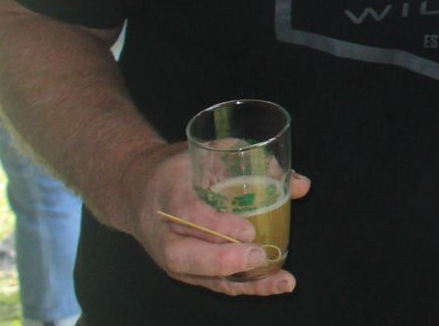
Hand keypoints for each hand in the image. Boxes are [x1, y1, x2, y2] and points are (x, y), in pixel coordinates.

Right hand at [118, 142, 310, 295]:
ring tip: (280, 281)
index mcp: (169, 192)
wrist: (136, 190)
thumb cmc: (180, 169)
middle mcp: (165, 231)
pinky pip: (212, 282)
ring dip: (242, 282)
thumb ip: (255, 162)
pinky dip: (243, 286)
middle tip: (259, 257)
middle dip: (224, 261)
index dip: (217, 225)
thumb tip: (301, 185)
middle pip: (186, 255)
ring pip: (200, 275)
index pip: (188, 213)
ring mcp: (170, 255)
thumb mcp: (212, 152)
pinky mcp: (183, 269)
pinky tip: (271, 286)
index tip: (248, 231)